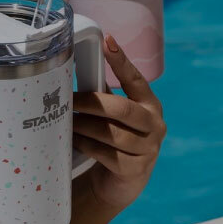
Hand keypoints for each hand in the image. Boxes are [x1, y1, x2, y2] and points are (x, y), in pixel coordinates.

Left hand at [73, 34, 166, 210]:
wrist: (119, 183)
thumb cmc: (113, 139)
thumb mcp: (114, 116)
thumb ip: (104, 96)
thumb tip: (75, 67)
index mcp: (150, 104)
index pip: (136, 78)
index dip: (121, 60)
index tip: (108, 40)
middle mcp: (155, 124)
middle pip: (123, 109)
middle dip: (92, 103)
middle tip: (69, 100)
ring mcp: (149, 149)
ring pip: (113, 134)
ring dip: (85, 126)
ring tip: (67, 121)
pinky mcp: (136, 170)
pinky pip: (107, 155)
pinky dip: (87, 146)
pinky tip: (74, 142)